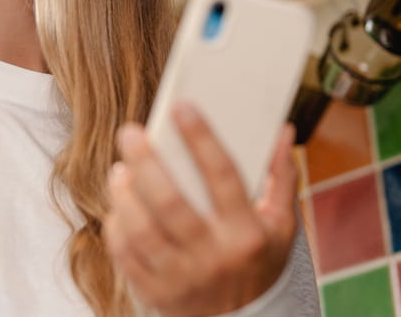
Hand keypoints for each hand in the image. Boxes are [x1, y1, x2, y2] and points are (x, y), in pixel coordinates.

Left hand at [104, 102, 297, 316]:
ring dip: (125, 195)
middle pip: (171, 203)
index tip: (182, 106)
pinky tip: (119, 205)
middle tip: (130, 133)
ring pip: (142, 231)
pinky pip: (126, 256)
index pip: (224, 177)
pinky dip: (117, 227)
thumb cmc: (259, 263)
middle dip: (146, 163)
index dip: (202, 138)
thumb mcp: (281, 226)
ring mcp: (182, 278)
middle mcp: (214, 257)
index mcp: (246, 234)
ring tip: (121, 170)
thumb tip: (284, 131)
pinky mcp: (157, 294)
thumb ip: (281, 178)